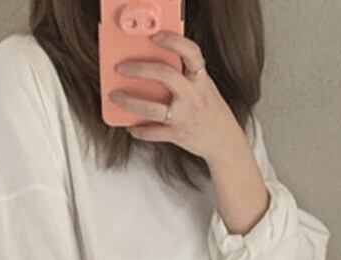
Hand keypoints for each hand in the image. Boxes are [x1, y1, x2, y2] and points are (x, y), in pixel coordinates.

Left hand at [108, 29, 244, 163]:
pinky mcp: (177, 135)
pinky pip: (152, 133)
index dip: (173, 41)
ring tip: (116, 96)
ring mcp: (185, 116)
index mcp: (201, 80)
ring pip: (151, 108)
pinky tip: (131, 126)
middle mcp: (193, 96)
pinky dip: (138, 130)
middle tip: (121, 68)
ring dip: (129, 102)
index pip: (190, 53)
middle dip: (139, 69)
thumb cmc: (210, 111)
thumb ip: (186, 76)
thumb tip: (154, 67)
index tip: (155, 37)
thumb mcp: (204, 87)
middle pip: (165, 75)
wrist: (224, 141)